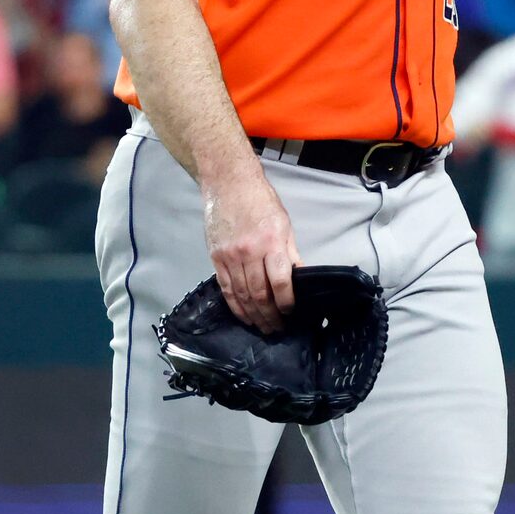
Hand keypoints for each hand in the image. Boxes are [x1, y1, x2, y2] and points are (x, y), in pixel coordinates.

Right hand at [203, 164, 298, 333]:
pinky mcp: (216, 257)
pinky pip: (225, 287)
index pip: (279, 281)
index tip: (290, 313)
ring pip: (241, 294)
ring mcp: (229, 256)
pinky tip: (243, 315)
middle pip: (259, 293)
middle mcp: (249, 252)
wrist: (228, 184)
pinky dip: (235, 305)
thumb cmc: (261, 201)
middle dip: (269, 315)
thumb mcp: (284, 225)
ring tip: (262, 327)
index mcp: (270, 242)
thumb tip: (299, 278)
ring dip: (253, 315)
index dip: (285, 301)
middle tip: (276, 329)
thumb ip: (290, 254)